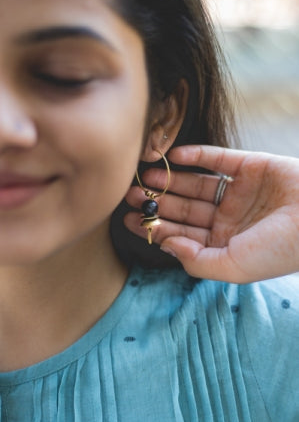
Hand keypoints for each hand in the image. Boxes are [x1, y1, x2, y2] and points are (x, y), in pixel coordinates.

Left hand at [125, 145, 298, 282]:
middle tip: (129, 194)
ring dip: (170, 180)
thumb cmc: (279, 249)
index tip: (129, 220)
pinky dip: (196, 155)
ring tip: (145, 176)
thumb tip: (167, 246)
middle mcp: (228, 217)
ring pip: (196, 183)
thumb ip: (197, 261)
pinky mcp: (250, 166)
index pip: (182, 235)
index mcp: (224, 244)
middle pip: (184, 208)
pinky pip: (217, 158)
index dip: (155, 227)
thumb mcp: (233, 266)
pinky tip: (173, 156)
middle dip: (157, 202)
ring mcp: (238, 191)